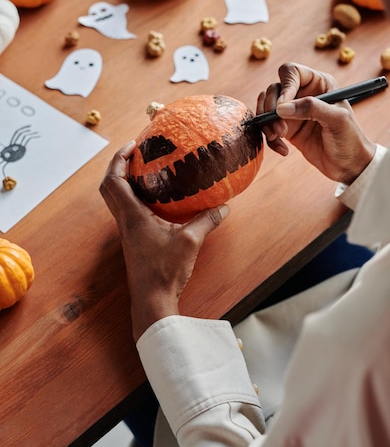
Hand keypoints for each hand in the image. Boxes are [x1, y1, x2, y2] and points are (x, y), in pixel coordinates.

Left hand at [99, 141, 228, 340]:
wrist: (152, 301)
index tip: (133, 146)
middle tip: (136, 155)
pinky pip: (128, 212)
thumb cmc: (165, 272)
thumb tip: (224, 206)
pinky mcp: (134, 242)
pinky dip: (136, 199)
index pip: (114, 181)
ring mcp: (128, 233)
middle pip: (110, 188)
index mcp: (132, 216)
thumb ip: (207, 221)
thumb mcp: (190, 242)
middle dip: (118, 167)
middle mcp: (125, 222)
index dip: (118, 159)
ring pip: (117, 200)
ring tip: (146, 172)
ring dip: (125, 182)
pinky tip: (157, 200)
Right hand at [257, 62, 376, 183]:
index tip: (282, 107)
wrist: (348, 165)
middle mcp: (304, 94)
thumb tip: (282, 107)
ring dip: (267, 124)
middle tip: (280, 129)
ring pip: (267, 108)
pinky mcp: (287, 129)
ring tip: (278, 138)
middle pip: (274, 89)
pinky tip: (283, 150)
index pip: (292, 72)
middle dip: (271, 109)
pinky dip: (270, 139)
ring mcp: (294, 112)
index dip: (284, 86)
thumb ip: (311, 108)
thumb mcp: (336, 120)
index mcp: (319, 83)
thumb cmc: (350, 139)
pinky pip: (268, 128)